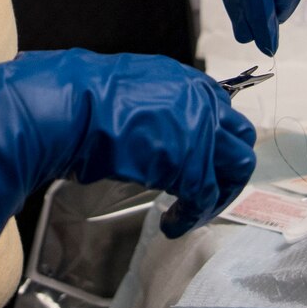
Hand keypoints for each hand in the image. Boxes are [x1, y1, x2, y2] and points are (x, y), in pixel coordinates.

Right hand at [0, 50, 255, 252]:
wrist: (67, 107)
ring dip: (217, 195)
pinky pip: (204, 198)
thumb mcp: (127, 87)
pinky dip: (191, 217)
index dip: (213, 143)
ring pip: (235, 169)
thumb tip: (150, 122)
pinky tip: (172, 226)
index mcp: (187, 81)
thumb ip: (152, 103)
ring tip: (191, 213)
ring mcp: (200, 133)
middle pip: (239, 139)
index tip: (201, 163)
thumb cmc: (81, 96)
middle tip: (206, 193)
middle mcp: (202, 103)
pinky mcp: (189, 167)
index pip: (221, 113)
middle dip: (226, 168)